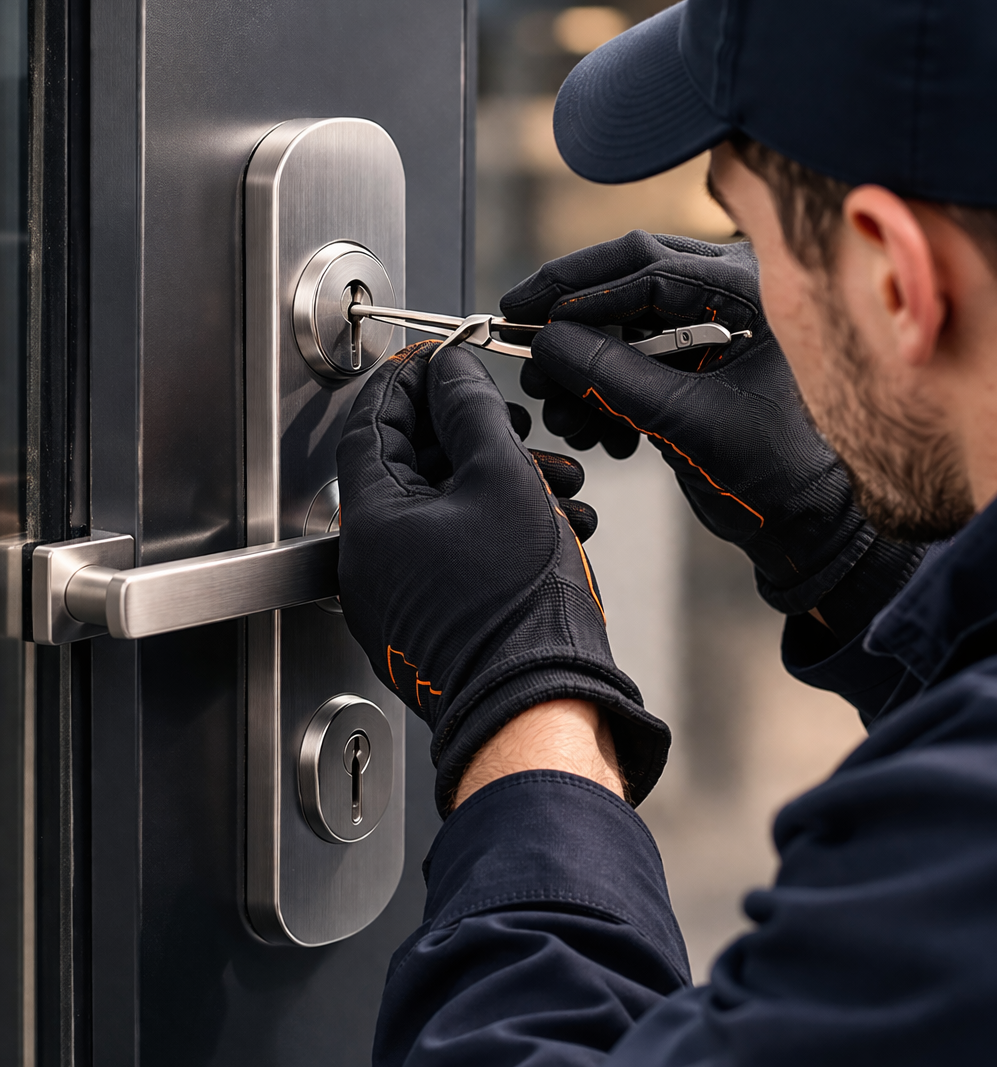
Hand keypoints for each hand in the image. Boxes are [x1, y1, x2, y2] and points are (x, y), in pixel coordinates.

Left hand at [336, 339, 669, 813]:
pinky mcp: (429, 625)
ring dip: (497, 486)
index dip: (411, 383)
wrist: (539, 706)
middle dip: (470, 438)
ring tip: (556, 482)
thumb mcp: (503, 480)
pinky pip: (454, 555)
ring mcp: (398, 600)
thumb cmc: (518, 608)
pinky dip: (495, 530)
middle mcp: (371, 564)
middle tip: (509, 421)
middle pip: (411, 470)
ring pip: (442, 514)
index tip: (442, 360)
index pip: (373, 426)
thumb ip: (470, 412)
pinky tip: (551, 527)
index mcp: (371, 523)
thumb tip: (450, 373)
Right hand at [502, 230, 916, 619]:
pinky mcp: (694, 364)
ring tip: (561, 417)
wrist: (805, 524)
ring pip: (623, 323)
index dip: (575, 291)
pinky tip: (595, 433)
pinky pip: (633, 359)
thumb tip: (546, 341)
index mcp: (747, 289)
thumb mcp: (684, 421)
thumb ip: (612, 376)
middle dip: (570, 321)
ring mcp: (711, 328)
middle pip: (628, 280)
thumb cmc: (772, 470)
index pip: (644, 266)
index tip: (524, 316)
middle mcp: (730, 294)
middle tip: (521, 345)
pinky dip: (604, 392)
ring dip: (583, 369)